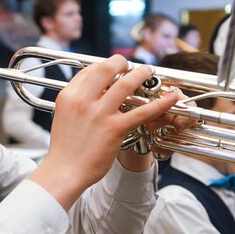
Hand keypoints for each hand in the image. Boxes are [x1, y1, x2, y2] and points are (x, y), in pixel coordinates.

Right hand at [30, 56, 183, 209]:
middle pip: (107, 68)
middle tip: (132, 65)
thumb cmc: (65, 148)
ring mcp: (100, 114)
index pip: (90, 69)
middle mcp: (83, 100)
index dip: (105, 65)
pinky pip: (142, 111)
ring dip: (141, 74)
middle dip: (122, 62)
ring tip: (149, 71)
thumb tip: (92, 91)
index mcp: (69, 95)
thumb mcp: (63, 115)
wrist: (64, 171)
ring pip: (126, 84)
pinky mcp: (115, 129)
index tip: (115, 68)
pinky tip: (171, 98)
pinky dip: (160, 103)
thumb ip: (77, 101)